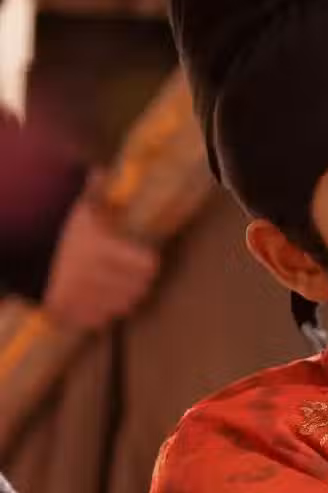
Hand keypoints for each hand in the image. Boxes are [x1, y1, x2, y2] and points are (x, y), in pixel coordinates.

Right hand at [43, 173, 159, 331]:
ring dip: (123, 298)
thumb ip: (94, 190)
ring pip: (121, 306)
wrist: (12, 246)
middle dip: (138, 281)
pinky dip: (101, 313)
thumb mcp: (75, 204)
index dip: (149, 261)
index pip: (147, 265)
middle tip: (135, 275)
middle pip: (138, 288)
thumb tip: (102, 172)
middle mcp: (93, 276)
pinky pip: (98, 320)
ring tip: (119, 289)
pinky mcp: (64, 312)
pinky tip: (98, 301)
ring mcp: (79, 297)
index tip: (147, 258)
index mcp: (101, 248)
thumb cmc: (50, 223)